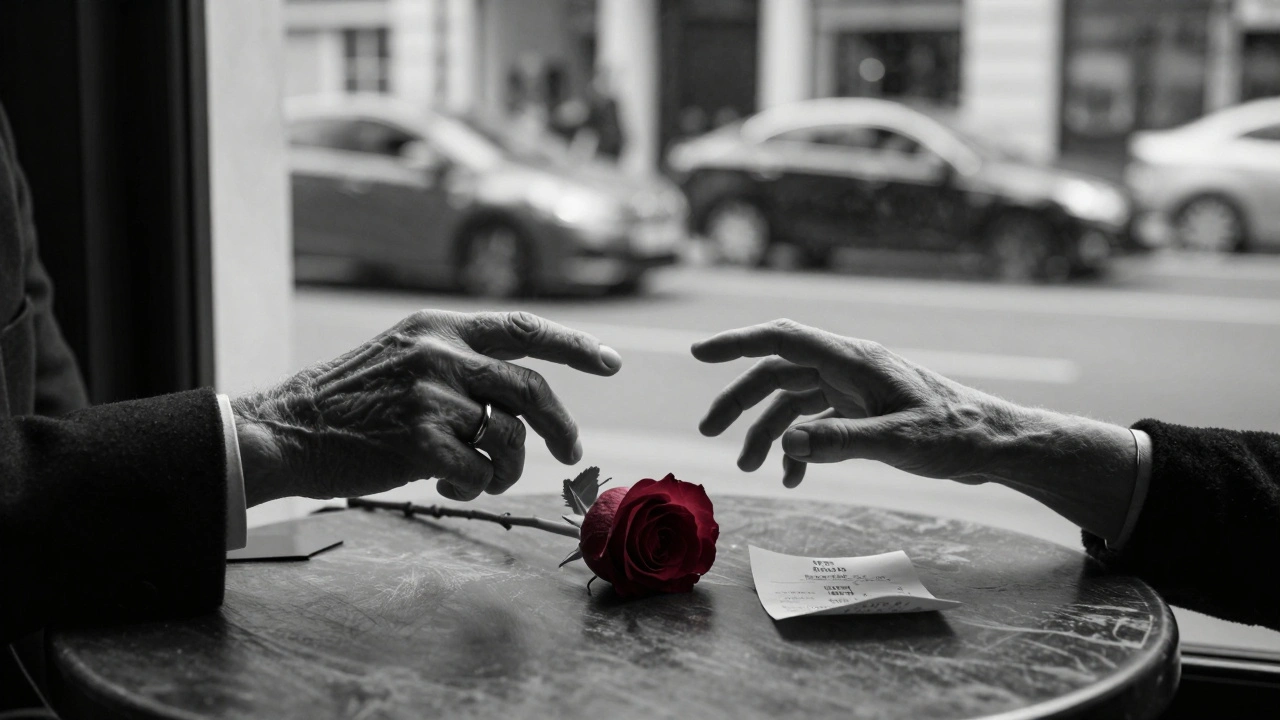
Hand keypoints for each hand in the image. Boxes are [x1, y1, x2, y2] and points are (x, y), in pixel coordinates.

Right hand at [232, 310, 621, 504]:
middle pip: (531, 390)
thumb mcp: (405, 353)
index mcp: (441, 327)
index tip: (610, 363)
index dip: (574, 345)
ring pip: (510, 437)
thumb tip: (524, 395)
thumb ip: (460, 360)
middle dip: (561, 426)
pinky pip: (481, 471)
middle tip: (570, 450)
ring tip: (483, 474)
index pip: (523, 328)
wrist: (288, 429)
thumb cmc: (351, 399)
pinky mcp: (421, 442)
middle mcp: (441, 355)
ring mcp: (432, 398)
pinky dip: (477, 485)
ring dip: (507, 467)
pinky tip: (449, 484)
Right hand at [693, 319, 1018, 487]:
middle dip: (739, 400)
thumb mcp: (899, 441)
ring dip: (766, 431)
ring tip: (748, 467)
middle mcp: (847, 368)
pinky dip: (799, 448)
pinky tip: (794, 477)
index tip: (698, 352)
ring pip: (792, 401)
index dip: (737, 342)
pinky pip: (816, 423)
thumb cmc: (955, 434)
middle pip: (777, 373)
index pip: (783, 339)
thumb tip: (789, 445)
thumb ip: (842, 443)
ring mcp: (854, 389)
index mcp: (853, 361)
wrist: (993, 443)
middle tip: (707, 431)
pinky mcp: (863, 411)